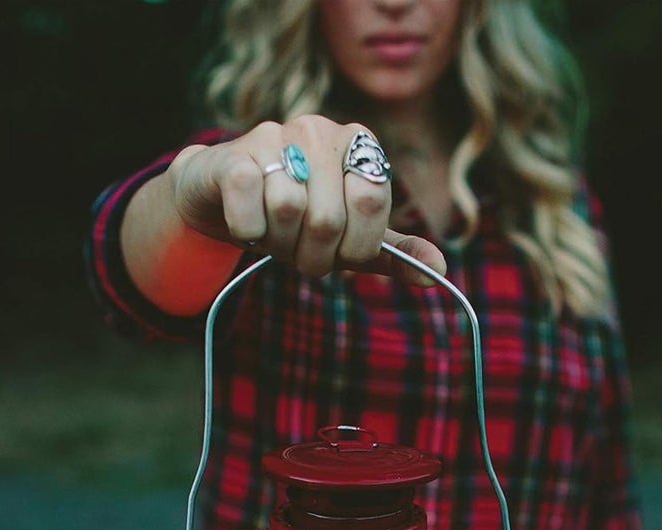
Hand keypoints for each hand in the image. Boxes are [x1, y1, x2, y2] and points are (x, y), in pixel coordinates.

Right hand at [168, 117, 445, 285]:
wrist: (223, 195)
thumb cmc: (296, 217)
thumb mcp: (350, 238)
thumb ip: (394, 252)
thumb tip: (439, 269)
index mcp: (358, 143)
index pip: (370, 205)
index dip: (352, 245)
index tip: (337, 248)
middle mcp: (319, 129)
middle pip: (329, 218)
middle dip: (314, 253)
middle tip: (300, 248)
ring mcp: (274, 135)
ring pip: (288, 213)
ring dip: (278, 243)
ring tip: (272, 232)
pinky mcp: (234, 156)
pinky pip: (250, 207)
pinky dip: (248, 230)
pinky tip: (247, 221)